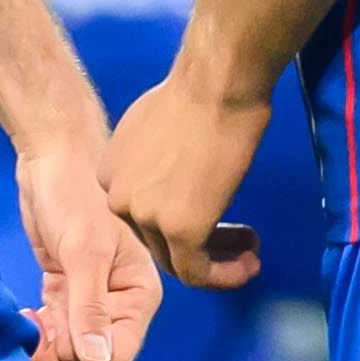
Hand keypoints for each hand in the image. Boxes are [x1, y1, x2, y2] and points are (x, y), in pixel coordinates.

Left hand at [12, 146, 159, 360]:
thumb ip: (89, 308)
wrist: (52, 161)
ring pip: (74, 350)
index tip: (59, 332)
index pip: (120, 356)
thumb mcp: (83, 252)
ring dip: (49, 344)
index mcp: (138, 296)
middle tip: (40, 322)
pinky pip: (58, 332)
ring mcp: (92, 301)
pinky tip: (27, 313)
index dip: (89, 358)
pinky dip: (42, 332)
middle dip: (64, 353)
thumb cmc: (75, 197)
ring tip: (32, 317)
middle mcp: (120, 304)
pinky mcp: (66, 293)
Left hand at [103, 71, 272, 290]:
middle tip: (237, 240)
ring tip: (248, 255)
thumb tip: (175, 173)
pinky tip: (247, 264)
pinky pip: (197, 272)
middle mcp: (119, 197)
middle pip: (156, 240)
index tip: (210, 217)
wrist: (218, 85)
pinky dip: (223, 276)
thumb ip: (155, 161)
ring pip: (177, 260)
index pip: (140, 215)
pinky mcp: (180, 230)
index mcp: (111, 172)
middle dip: (199, 244)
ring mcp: (147, 216)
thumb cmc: (200, 92)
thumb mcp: (156, 128)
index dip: (177, 221)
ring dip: (216, 263)